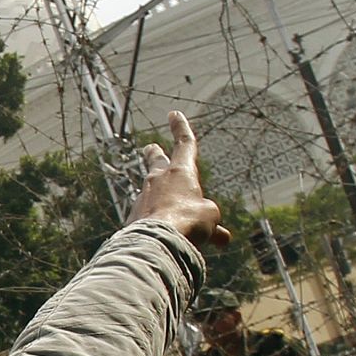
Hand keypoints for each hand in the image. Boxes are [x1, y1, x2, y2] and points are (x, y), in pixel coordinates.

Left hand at [128, 112, 231, 247]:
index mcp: (180, 172)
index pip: (184, 144)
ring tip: (173, 213)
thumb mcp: (210, 219)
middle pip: (156, 161)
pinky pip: (150, 217)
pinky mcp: (133, 217)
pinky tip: (164, 237)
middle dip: (155, 153)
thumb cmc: (188, 222)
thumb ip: (213, 223)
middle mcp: (158, 180)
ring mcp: (143, 198)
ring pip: (153, 193)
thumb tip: (221, 237)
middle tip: (150, 148)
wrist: (156, 242)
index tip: (174, 114)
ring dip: (162, 199)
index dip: (181, 128)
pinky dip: (159, 223)